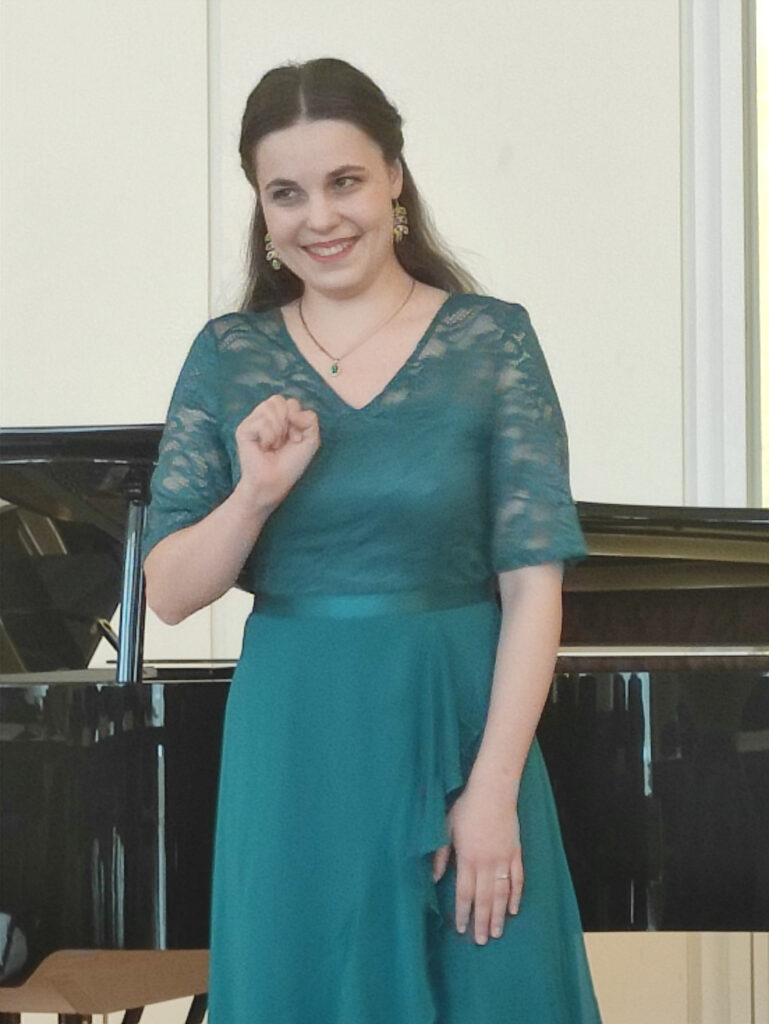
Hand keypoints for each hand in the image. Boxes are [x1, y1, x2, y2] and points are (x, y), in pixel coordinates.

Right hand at [234, 394, 320, 511]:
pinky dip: (269, 437)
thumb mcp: (311, 438)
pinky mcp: (243, 429)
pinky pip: (262, 422)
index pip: (290, 402)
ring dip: (278, 430)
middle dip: (287, 422)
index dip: (297, 419)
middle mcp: (264, 416)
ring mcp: (252, 421)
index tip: (296, 440)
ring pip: (269, 408)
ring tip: (274, 445)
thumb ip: (310, 418)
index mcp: (279, 416)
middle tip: (284, 442)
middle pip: (278, 400)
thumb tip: (291, 411)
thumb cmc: (291, 462)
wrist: (276, 481)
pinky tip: (265, 448)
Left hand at [432, 776, 522, 944]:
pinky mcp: (515, 852)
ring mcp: (503, 859)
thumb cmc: (466, 807)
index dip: (463, 912)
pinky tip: (513, 909)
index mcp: (467, 858)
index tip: (461, 928)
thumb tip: (435, 876)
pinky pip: (518, 879)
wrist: (493, 792)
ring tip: (497, 933)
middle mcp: (486, 863)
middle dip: (482, 921)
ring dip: (499, 914)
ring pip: (501, 894)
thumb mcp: (447, 828)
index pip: (464, 893)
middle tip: (481, 941)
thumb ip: (441, 854)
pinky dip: (516, 895)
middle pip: (484, 899)